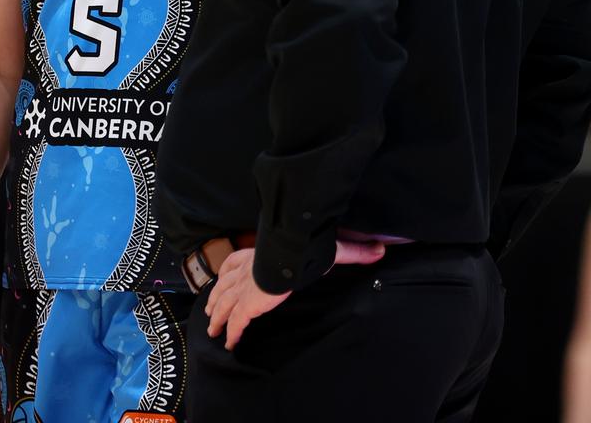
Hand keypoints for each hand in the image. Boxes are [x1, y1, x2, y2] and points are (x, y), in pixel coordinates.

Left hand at [204, 238, 385, 350]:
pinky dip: (231, 333)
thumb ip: (353, 252)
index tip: (222, 278)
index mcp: (258, 255)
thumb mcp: (329, 249)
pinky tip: (229, 343)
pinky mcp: (247, 306)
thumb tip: (379, 249)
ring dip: (216, 314)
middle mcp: (246, 271)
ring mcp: (244, 289)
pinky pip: (235, 323)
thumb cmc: (305, 248)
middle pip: (223, 285)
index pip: (237, 261)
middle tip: (210, 309)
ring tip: (212, 326)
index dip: (229, 271)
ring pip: (223, 304)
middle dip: (216, 297)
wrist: (290, 253)